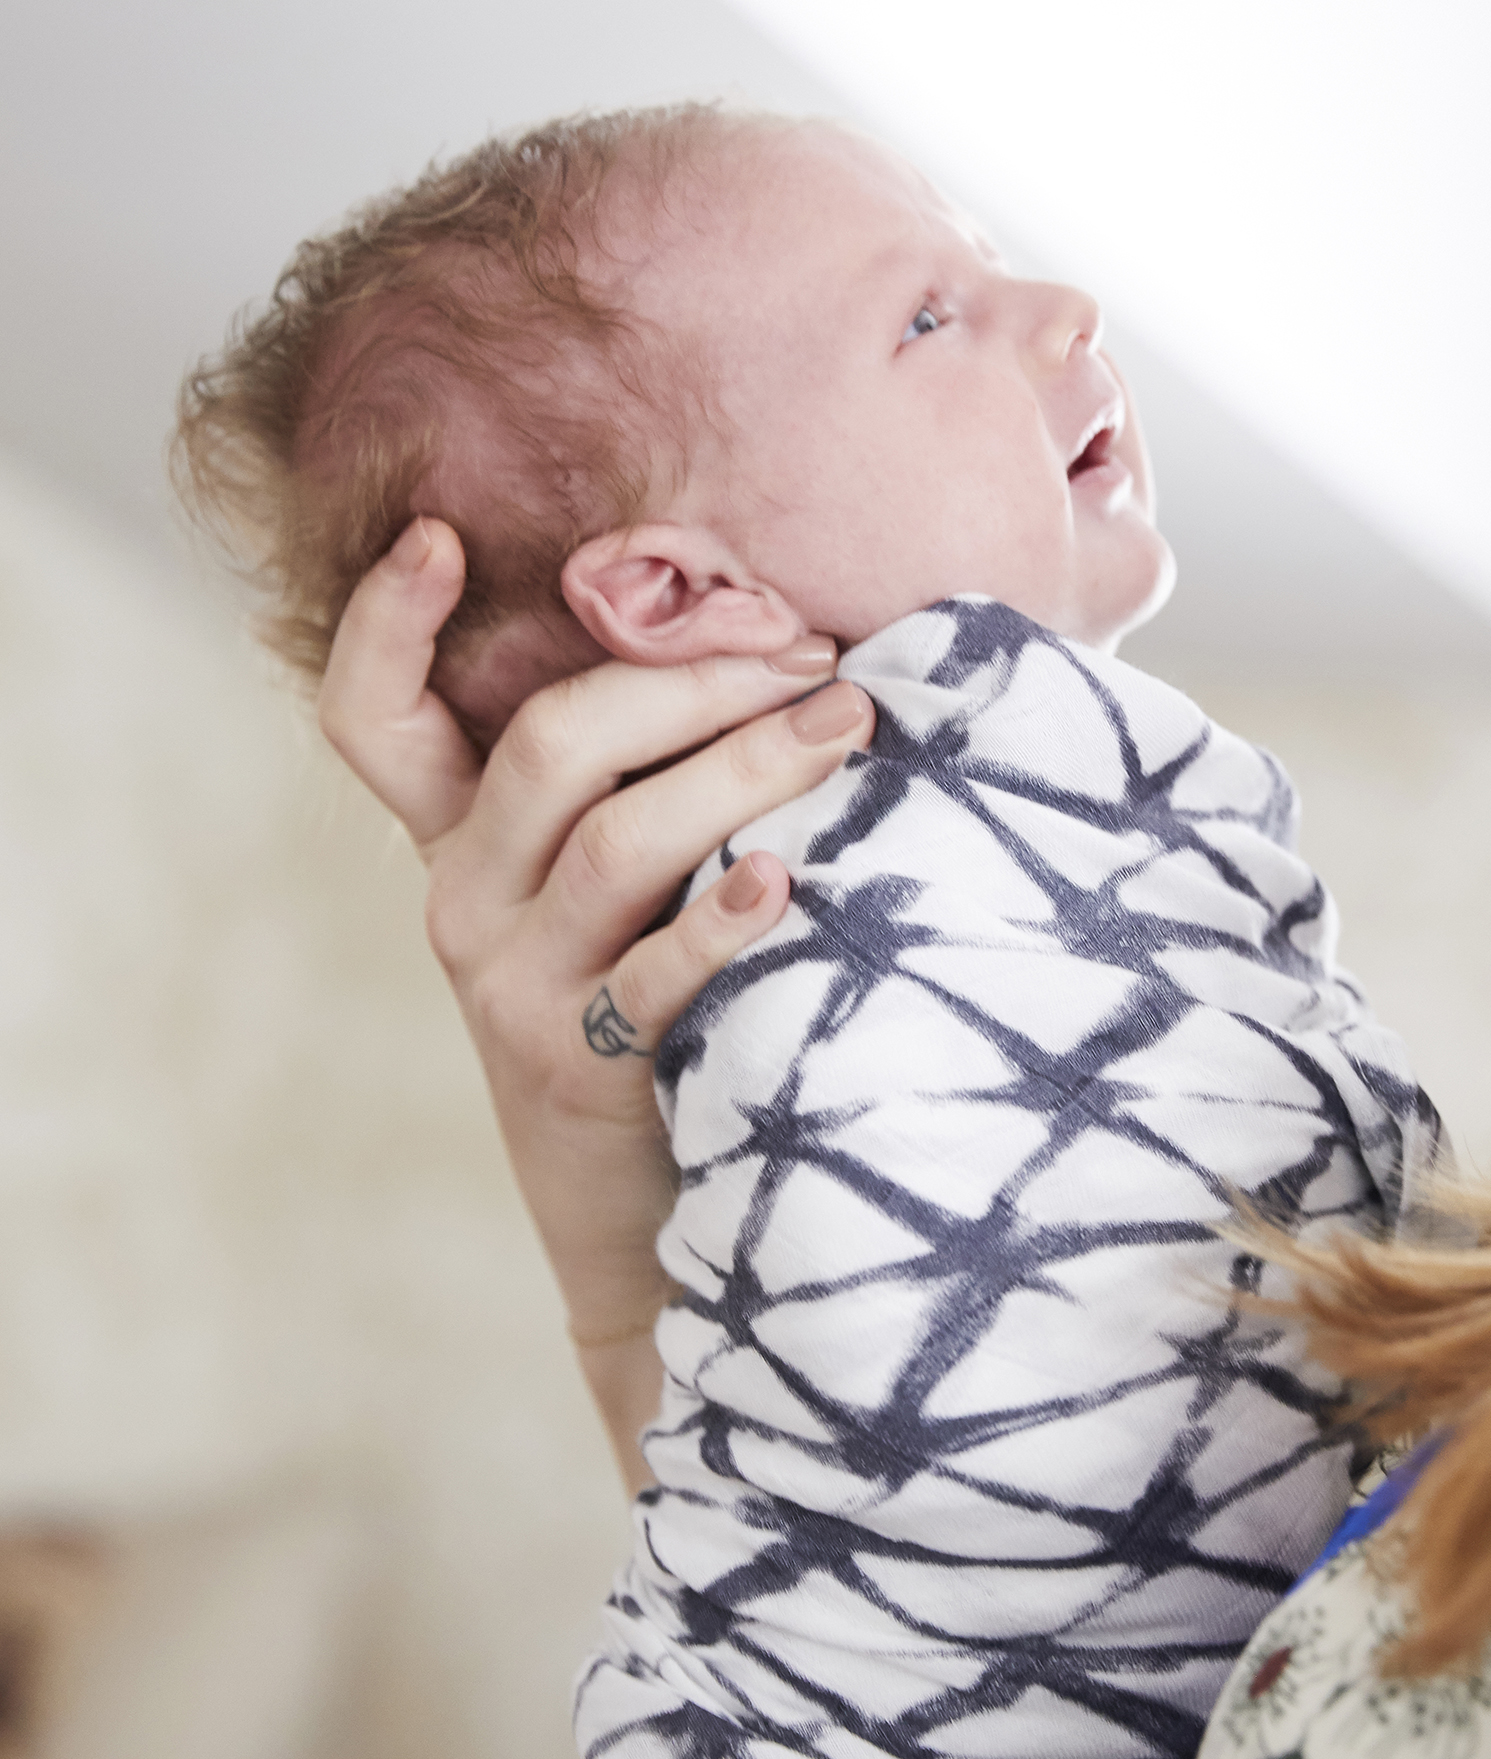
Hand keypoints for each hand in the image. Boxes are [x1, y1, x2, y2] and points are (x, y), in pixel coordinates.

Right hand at [319, 520, 874, 1476]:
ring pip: (620, 835)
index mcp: (463, 844)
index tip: (441, 535)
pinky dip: (726, 920)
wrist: (638, 1224)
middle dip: (692, 679)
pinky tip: (789, 882)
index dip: (385, 623)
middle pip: (552, 745)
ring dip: (745, 766)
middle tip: (817, 656)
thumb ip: (646, 785)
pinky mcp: (577, 1066)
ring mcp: (512, 986)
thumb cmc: (659, 1015)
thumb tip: (778, 645)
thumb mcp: (614, 897)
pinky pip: (655, 975)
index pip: (372, 718)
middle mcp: (466, 902)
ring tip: (851, 725)